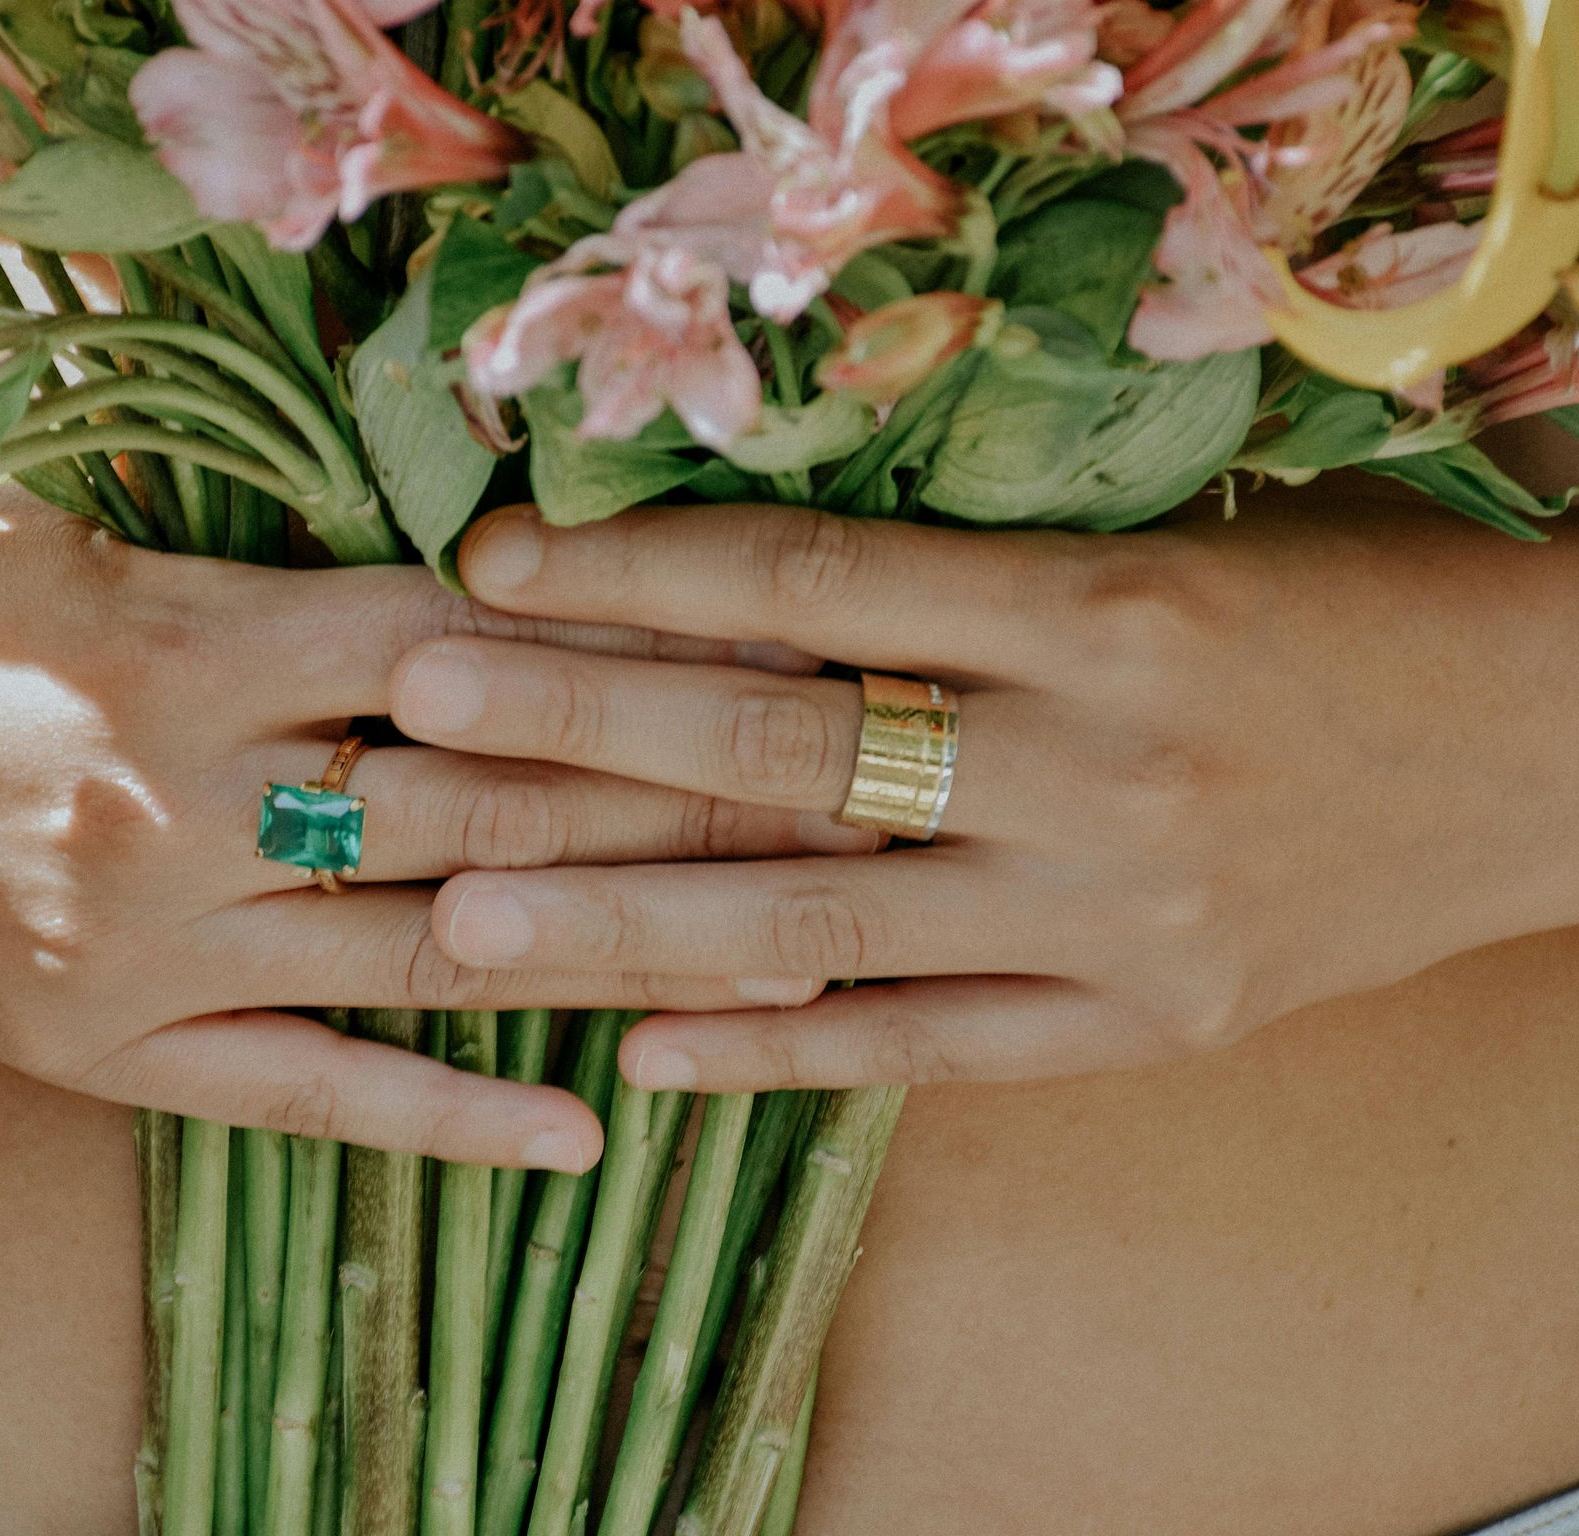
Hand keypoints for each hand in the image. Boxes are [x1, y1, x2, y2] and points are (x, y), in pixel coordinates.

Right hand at [0, 493, 865, 1164]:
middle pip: (496, 797)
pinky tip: (588, 1131)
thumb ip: (278, 574)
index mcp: (203, 642)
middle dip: (687, 800)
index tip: (778, 664)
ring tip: (795, 960)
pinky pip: (313, 1093)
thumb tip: (486, 576)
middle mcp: (202, 794)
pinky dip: (453, 1113)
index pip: (472, 648)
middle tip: (858, 806)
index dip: (635, 659)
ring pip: (437, 946)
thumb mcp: (84, 546)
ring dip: (627, 951)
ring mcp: (164, 939)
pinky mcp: (121, 1053)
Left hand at [389, 496, 1578, 1090]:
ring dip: (623, 929)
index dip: (636, 573)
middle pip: (780, 750)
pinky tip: (645, 1060)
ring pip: (823, 923)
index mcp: (1094, 607)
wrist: (1553, 748)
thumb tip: (739, 603)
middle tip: (408, 724)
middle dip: (575, 736)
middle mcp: (1094, 758)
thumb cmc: (1346, 615)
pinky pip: (933, 1048)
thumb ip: (973, 585)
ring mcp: (1117, 908)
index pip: (811, 582)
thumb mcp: (1165, 553)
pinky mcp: (1148, 1021)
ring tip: (456, 928)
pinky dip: (783, 1054)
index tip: (492, 564)